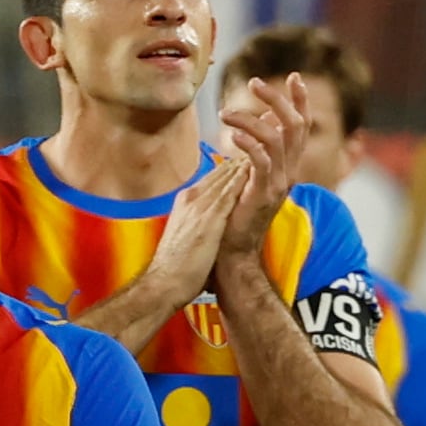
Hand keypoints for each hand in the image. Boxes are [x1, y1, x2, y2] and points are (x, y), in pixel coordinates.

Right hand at [142, 150, 245, 309]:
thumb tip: (206, 223)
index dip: (230, 167)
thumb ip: (195, 223)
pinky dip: (241, 178)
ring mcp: (200, 207)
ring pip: (225, 176)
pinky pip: (229, 192)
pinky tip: (254, 168)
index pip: (212, 179)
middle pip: (220, 172)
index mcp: (185, 203)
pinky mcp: (209, 219)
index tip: (246, 157)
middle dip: (240, 157)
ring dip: (244, 161)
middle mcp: (192, 199)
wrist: (163, 284)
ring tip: (261, 147)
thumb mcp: (183, 237)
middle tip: (259, 142)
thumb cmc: (174, 268)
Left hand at [215, 74, 311, 255]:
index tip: (293, 77)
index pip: (301, 127)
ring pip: (276, 138)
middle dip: (276, 99)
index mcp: (288, 166)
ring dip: (251, 119)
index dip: (300, 101)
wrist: (233, 251)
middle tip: (253, 83)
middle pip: (294, 125)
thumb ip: (256, 153)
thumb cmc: (235, 213)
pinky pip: (261, 160)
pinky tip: (231, 136)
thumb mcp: (249, 176)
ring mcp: (279, 183)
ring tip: (225, 114)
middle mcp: (289, 172)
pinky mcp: (263, 193)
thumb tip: (258, 126)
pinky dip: (247, 143)